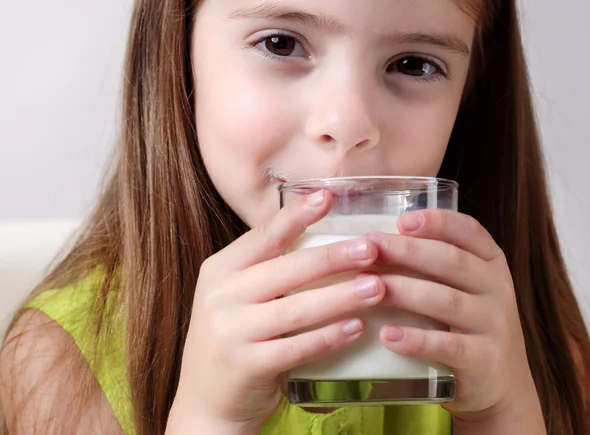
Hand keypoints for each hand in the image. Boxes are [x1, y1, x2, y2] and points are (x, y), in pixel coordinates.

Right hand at [169, 191, 384, 431]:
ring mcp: (231, 332)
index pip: (264, 236)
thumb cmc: (233, 336)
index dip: (297, 216)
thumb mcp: (234, 294)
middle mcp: (221, 296)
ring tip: (377, 286)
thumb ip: (265, 268)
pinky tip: (357, 327)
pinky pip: (297, 347)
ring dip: (341, 296)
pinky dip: (330, 336)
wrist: (205, 400)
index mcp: (220, 269)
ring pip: (297, 309)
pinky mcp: (248, 366)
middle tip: (372, 248)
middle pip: (287, 269)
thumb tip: (322, 237)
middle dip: (334, 256)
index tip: (327, 197)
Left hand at [366, 210, 536, 420]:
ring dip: (403, 290)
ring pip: (445, 300)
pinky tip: (387, 335)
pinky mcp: (484, 359)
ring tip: (369, 286)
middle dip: (407, 250)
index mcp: (490, 262)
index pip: (469, 230)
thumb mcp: (465, 286)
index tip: (402, 220)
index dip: (437, 221)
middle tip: (371, 246)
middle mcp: (496, 287)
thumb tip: (375, 240)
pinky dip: (416, 339)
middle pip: (451, 261)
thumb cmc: (468, 323)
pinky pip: (447, 346)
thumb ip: (435, 261)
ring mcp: (493, 323)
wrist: (502, 384)